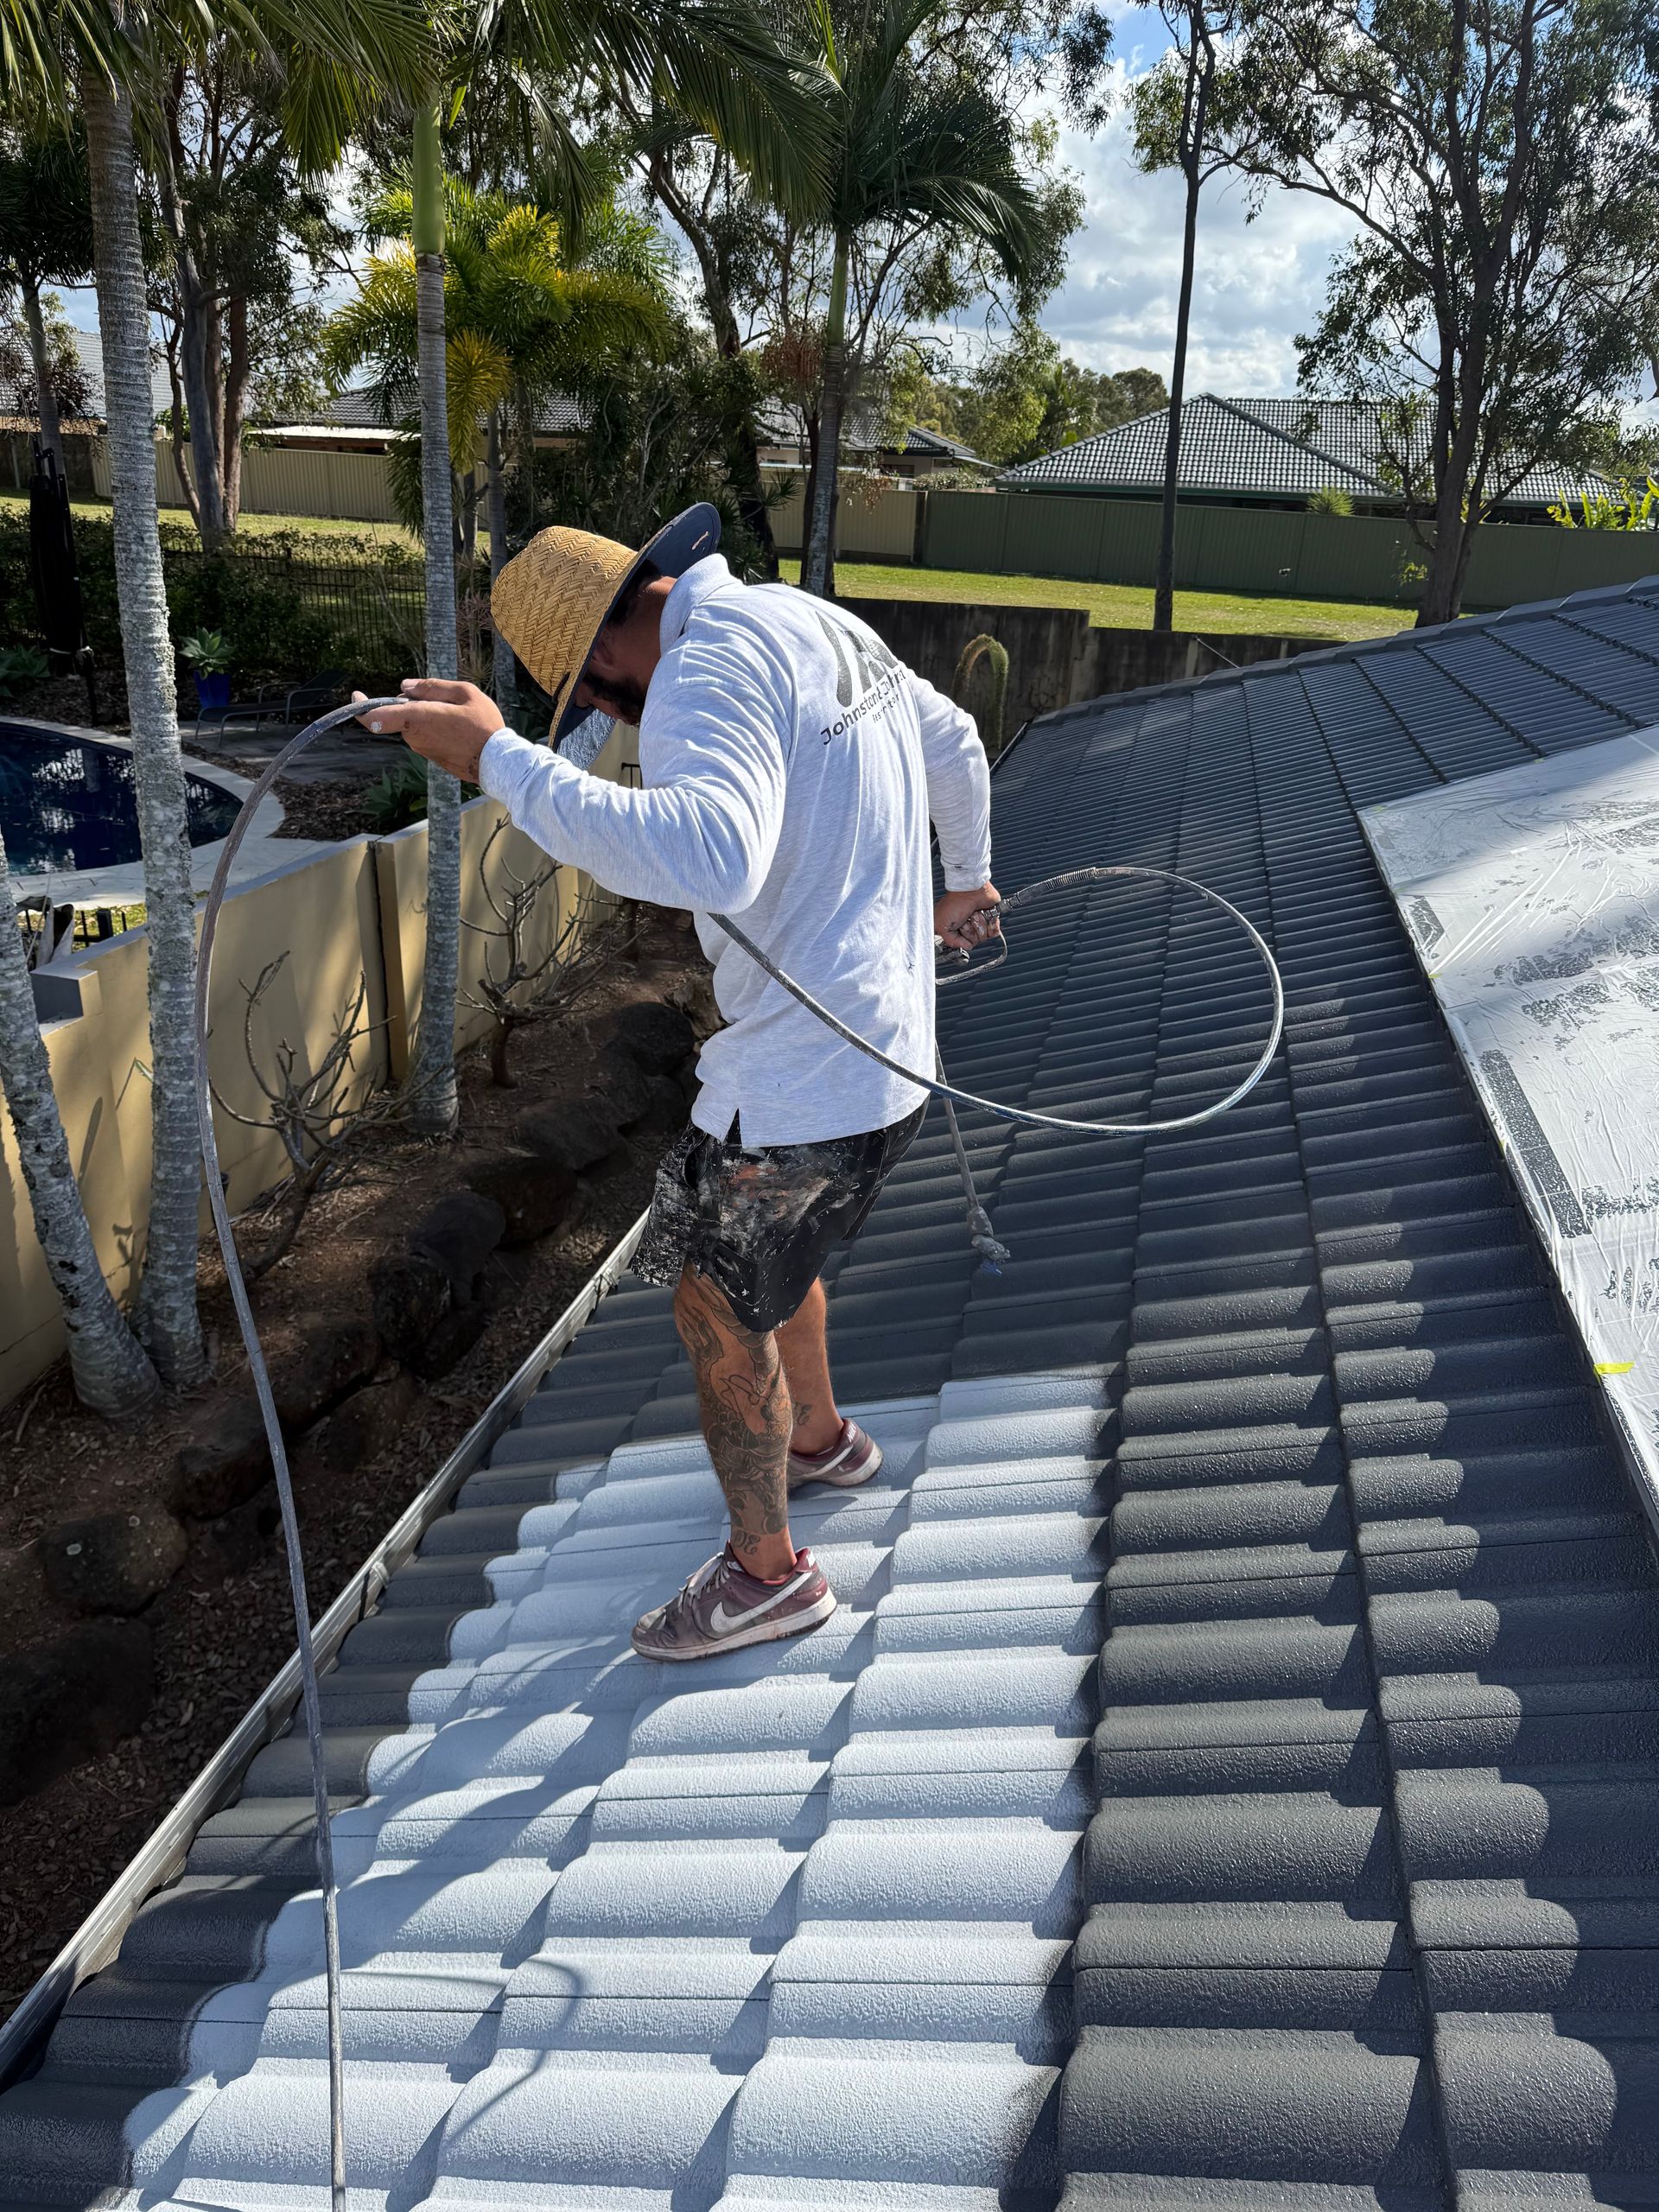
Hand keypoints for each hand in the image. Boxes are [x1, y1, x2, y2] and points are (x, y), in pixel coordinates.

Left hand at [354, 678, 505, 783]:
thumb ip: (431, 687)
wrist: (497, 762)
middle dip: (415, 704)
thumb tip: (404, 687)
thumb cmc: (484, 725)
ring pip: (415, 725)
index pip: (378, 716)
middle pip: (402, 714)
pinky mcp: (430, 757)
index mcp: (419, 717)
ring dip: (429, 716)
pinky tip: (459, 728)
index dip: (362, 707)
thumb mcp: (464, 693)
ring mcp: (422, 749)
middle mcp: (415, 736)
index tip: (357, 696)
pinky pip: (425, 736)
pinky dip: (436, 728)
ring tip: (459, 715)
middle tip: (445, 700)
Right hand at [935, 882, 1001, 953]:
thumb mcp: (942, 926)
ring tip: (973, 914)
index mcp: (952, 929)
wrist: (972, 890)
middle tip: (964, 919)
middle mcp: (966, 927)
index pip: (958, 945)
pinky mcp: (990, 920)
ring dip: (979, 924)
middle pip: (972, 942)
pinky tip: (984, 915)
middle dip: (969, 931)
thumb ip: (951, 942)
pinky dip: (991, 924)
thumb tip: (966, 946)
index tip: (956, 930)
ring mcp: (978, 924)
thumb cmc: (956, 902)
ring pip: (983, 937)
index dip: (958, 940)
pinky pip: (994, 933)